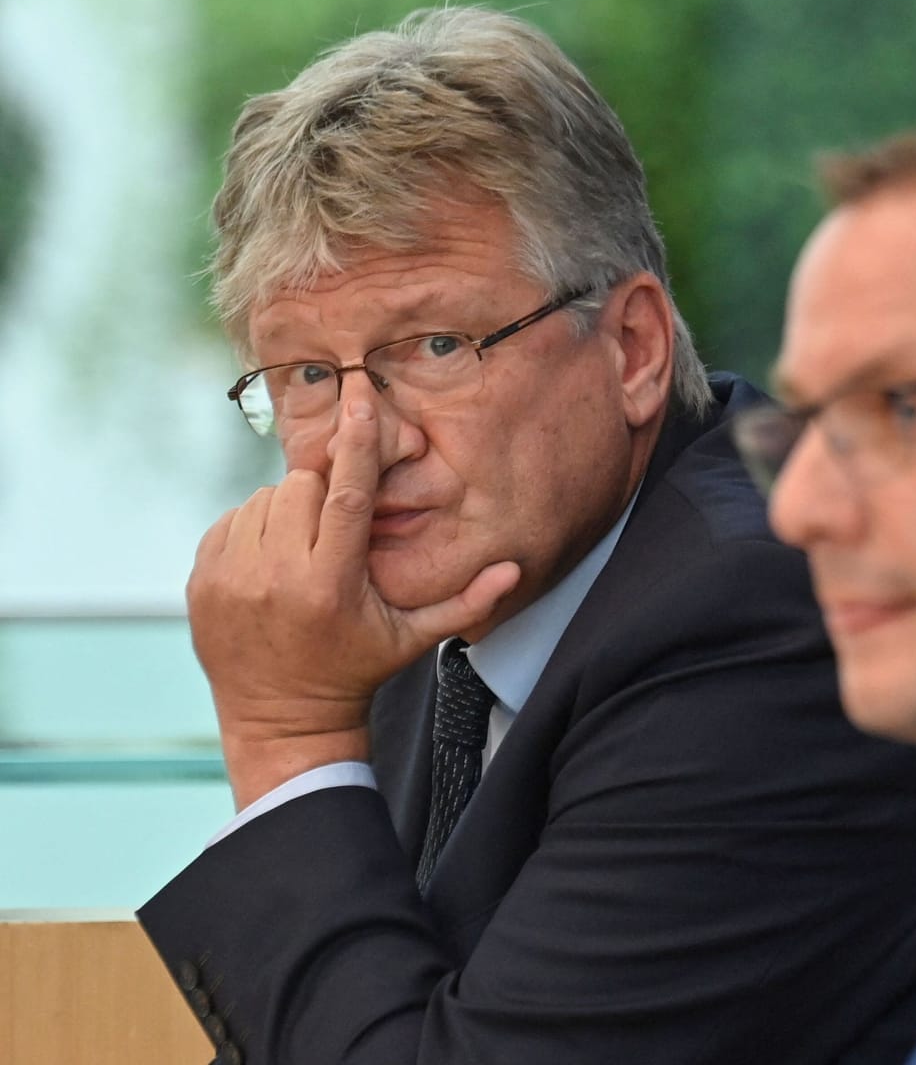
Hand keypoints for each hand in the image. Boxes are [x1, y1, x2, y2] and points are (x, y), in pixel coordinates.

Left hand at [189, 399, 520, 806]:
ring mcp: (232, 578)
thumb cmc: (355, 670)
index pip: (344, 495)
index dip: (355, 442)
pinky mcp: (204, 580)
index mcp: (330, 584)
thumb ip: (465, 602)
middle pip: (302, 487)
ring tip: (307, 548)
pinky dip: (257, 526)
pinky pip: (233, 520)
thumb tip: (515, 569)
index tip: (358, 395)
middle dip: (324, 489)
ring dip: (290, 509)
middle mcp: (276, 577)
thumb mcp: (413, 640)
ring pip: (265, 499)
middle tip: (337, 522)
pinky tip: (276, 558)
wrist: (280, 716)